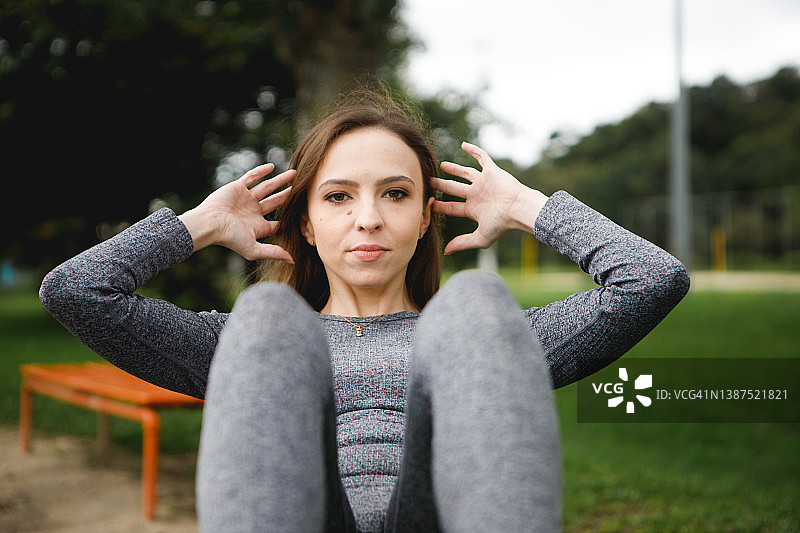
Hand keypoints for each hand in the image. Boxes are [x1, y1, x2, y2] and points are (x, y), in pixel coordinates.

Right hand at [179, 164, 294, 261]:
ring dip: (280, 180)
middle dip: (289, 195)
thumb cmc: (230, 238)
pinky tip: (272, 167)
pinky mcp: (237, 187)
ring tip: (294, 173)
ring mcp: (246, 199)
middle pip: (276, 201)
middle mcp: (253, 211)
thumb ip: (274, 253)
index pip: (278, 222)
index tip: (305, 211)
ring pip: (267, 187)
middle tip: (303, 187)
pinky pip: (251, 177)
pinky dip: (260, 172)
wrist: (209, 223)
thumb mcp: (254, 249)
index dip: (290, 218)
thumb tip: (293, 261)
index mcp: (258, 226)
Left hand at [433, 142, 547, 254]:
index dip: (440, 205)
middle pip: (454, 189)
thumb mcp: (480, 237)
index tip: (428, 203)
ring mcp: (484, 183)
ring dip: (454, 169)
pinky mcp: (491, 171)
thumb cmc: (502, 224)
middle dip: (442, 185)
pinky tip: (464, 145)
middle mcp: (477, 195)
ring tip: (442, 165)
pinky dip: (474, 151)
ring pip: (465, 173)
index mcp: (473, 209)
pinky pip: (482, 158)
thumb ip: (462, 243)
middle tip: (429, 181)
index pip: (452, 207)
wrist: (518, 208)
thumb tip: (445, 251)